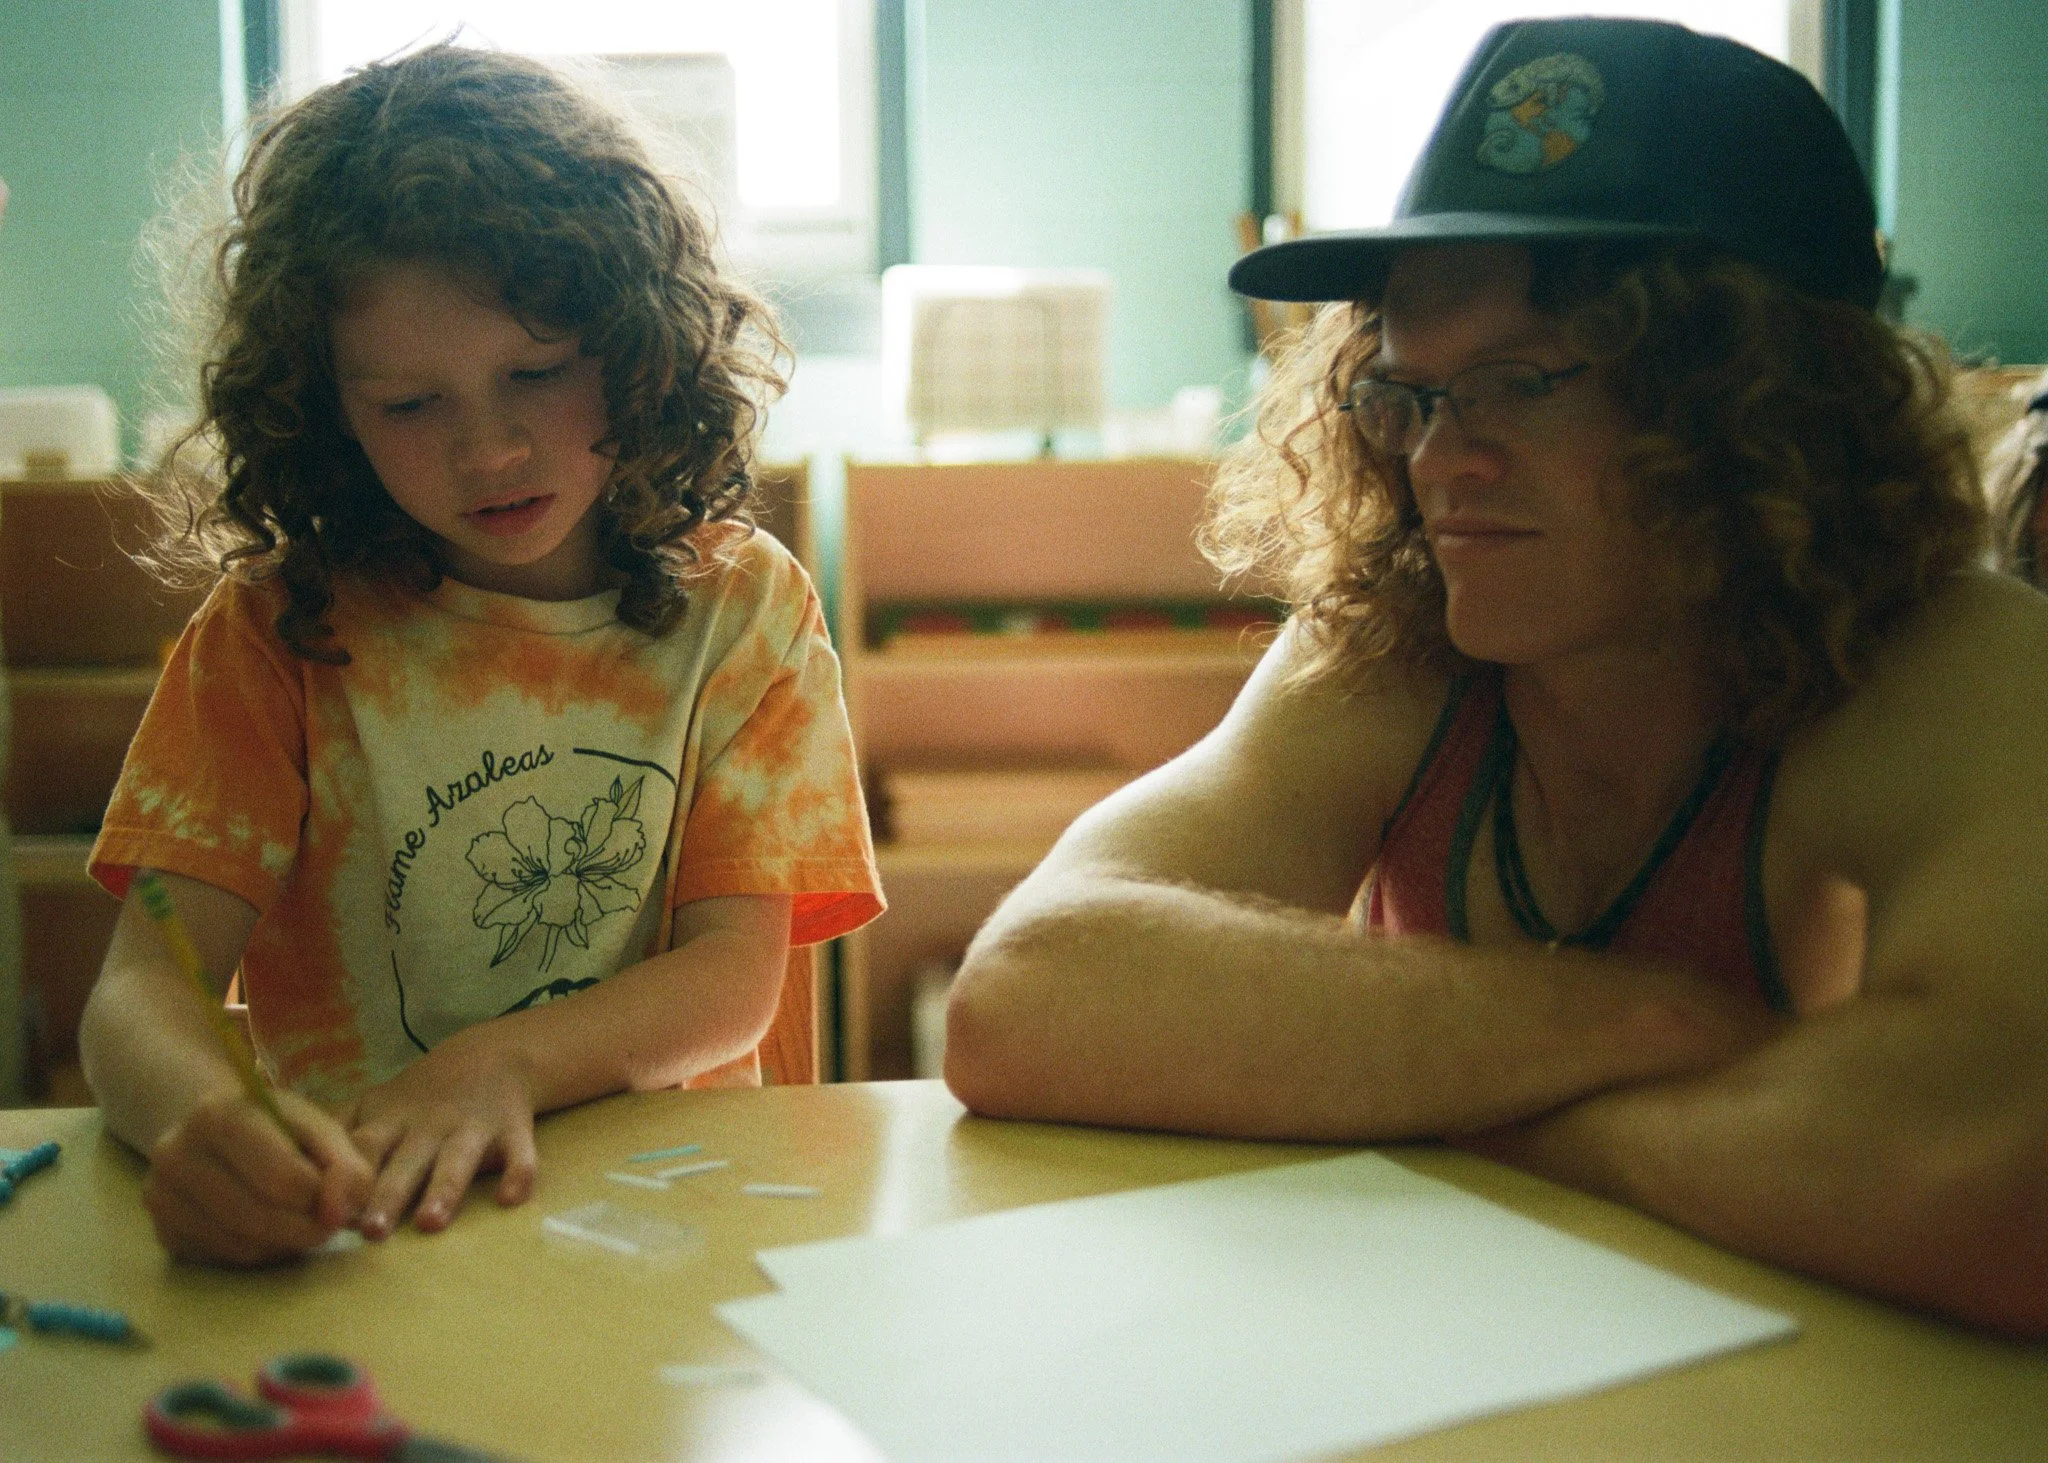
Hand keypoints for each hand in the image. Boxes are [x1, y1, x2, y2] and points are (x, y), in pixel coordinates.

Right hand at [143, 1087, 372, 1266]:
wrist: (219, 1137)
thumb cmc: (280, 1132)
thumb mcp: (320, 1131)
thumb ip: (347, 1166)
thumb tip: (339, 1213)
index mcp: (219, 1114)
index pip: (282, 1176)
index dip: (322, 1197)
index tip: (339, 1200)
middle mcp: (176, 1153)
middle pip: (258, 1215)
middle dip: (306, 1227)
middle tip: (327, 1224)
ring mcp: (161, 1196)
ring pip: (242, 1244)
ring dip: (285, 1244)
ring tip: (302, 1224)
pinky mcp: (163, 1232)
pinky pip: (224, 1259)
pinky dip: (260, 1253)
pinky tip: (270, 1232)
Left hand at [346, 1027, 539, 1238]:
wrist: (491, 1056)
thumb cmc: (421, 1095)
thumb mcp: (375, 1104)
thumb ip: (338, 1133)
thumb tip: (287, 1170)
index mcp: (390, 1120)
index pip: (361, 1150)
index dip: (343, 1180)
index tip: (325, 1215)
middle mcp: (428, 1125)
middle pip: (405, 1161)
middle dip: (388, 1195)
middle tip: (370, 1232)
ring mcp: (472, 1128)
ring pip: (456, 1160)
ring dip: (444, 1190)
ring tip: (430, 1223)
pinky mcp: (513, 1131)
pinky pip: (520, 1154)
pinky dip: (518, 1174)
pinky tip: (509, 1199)